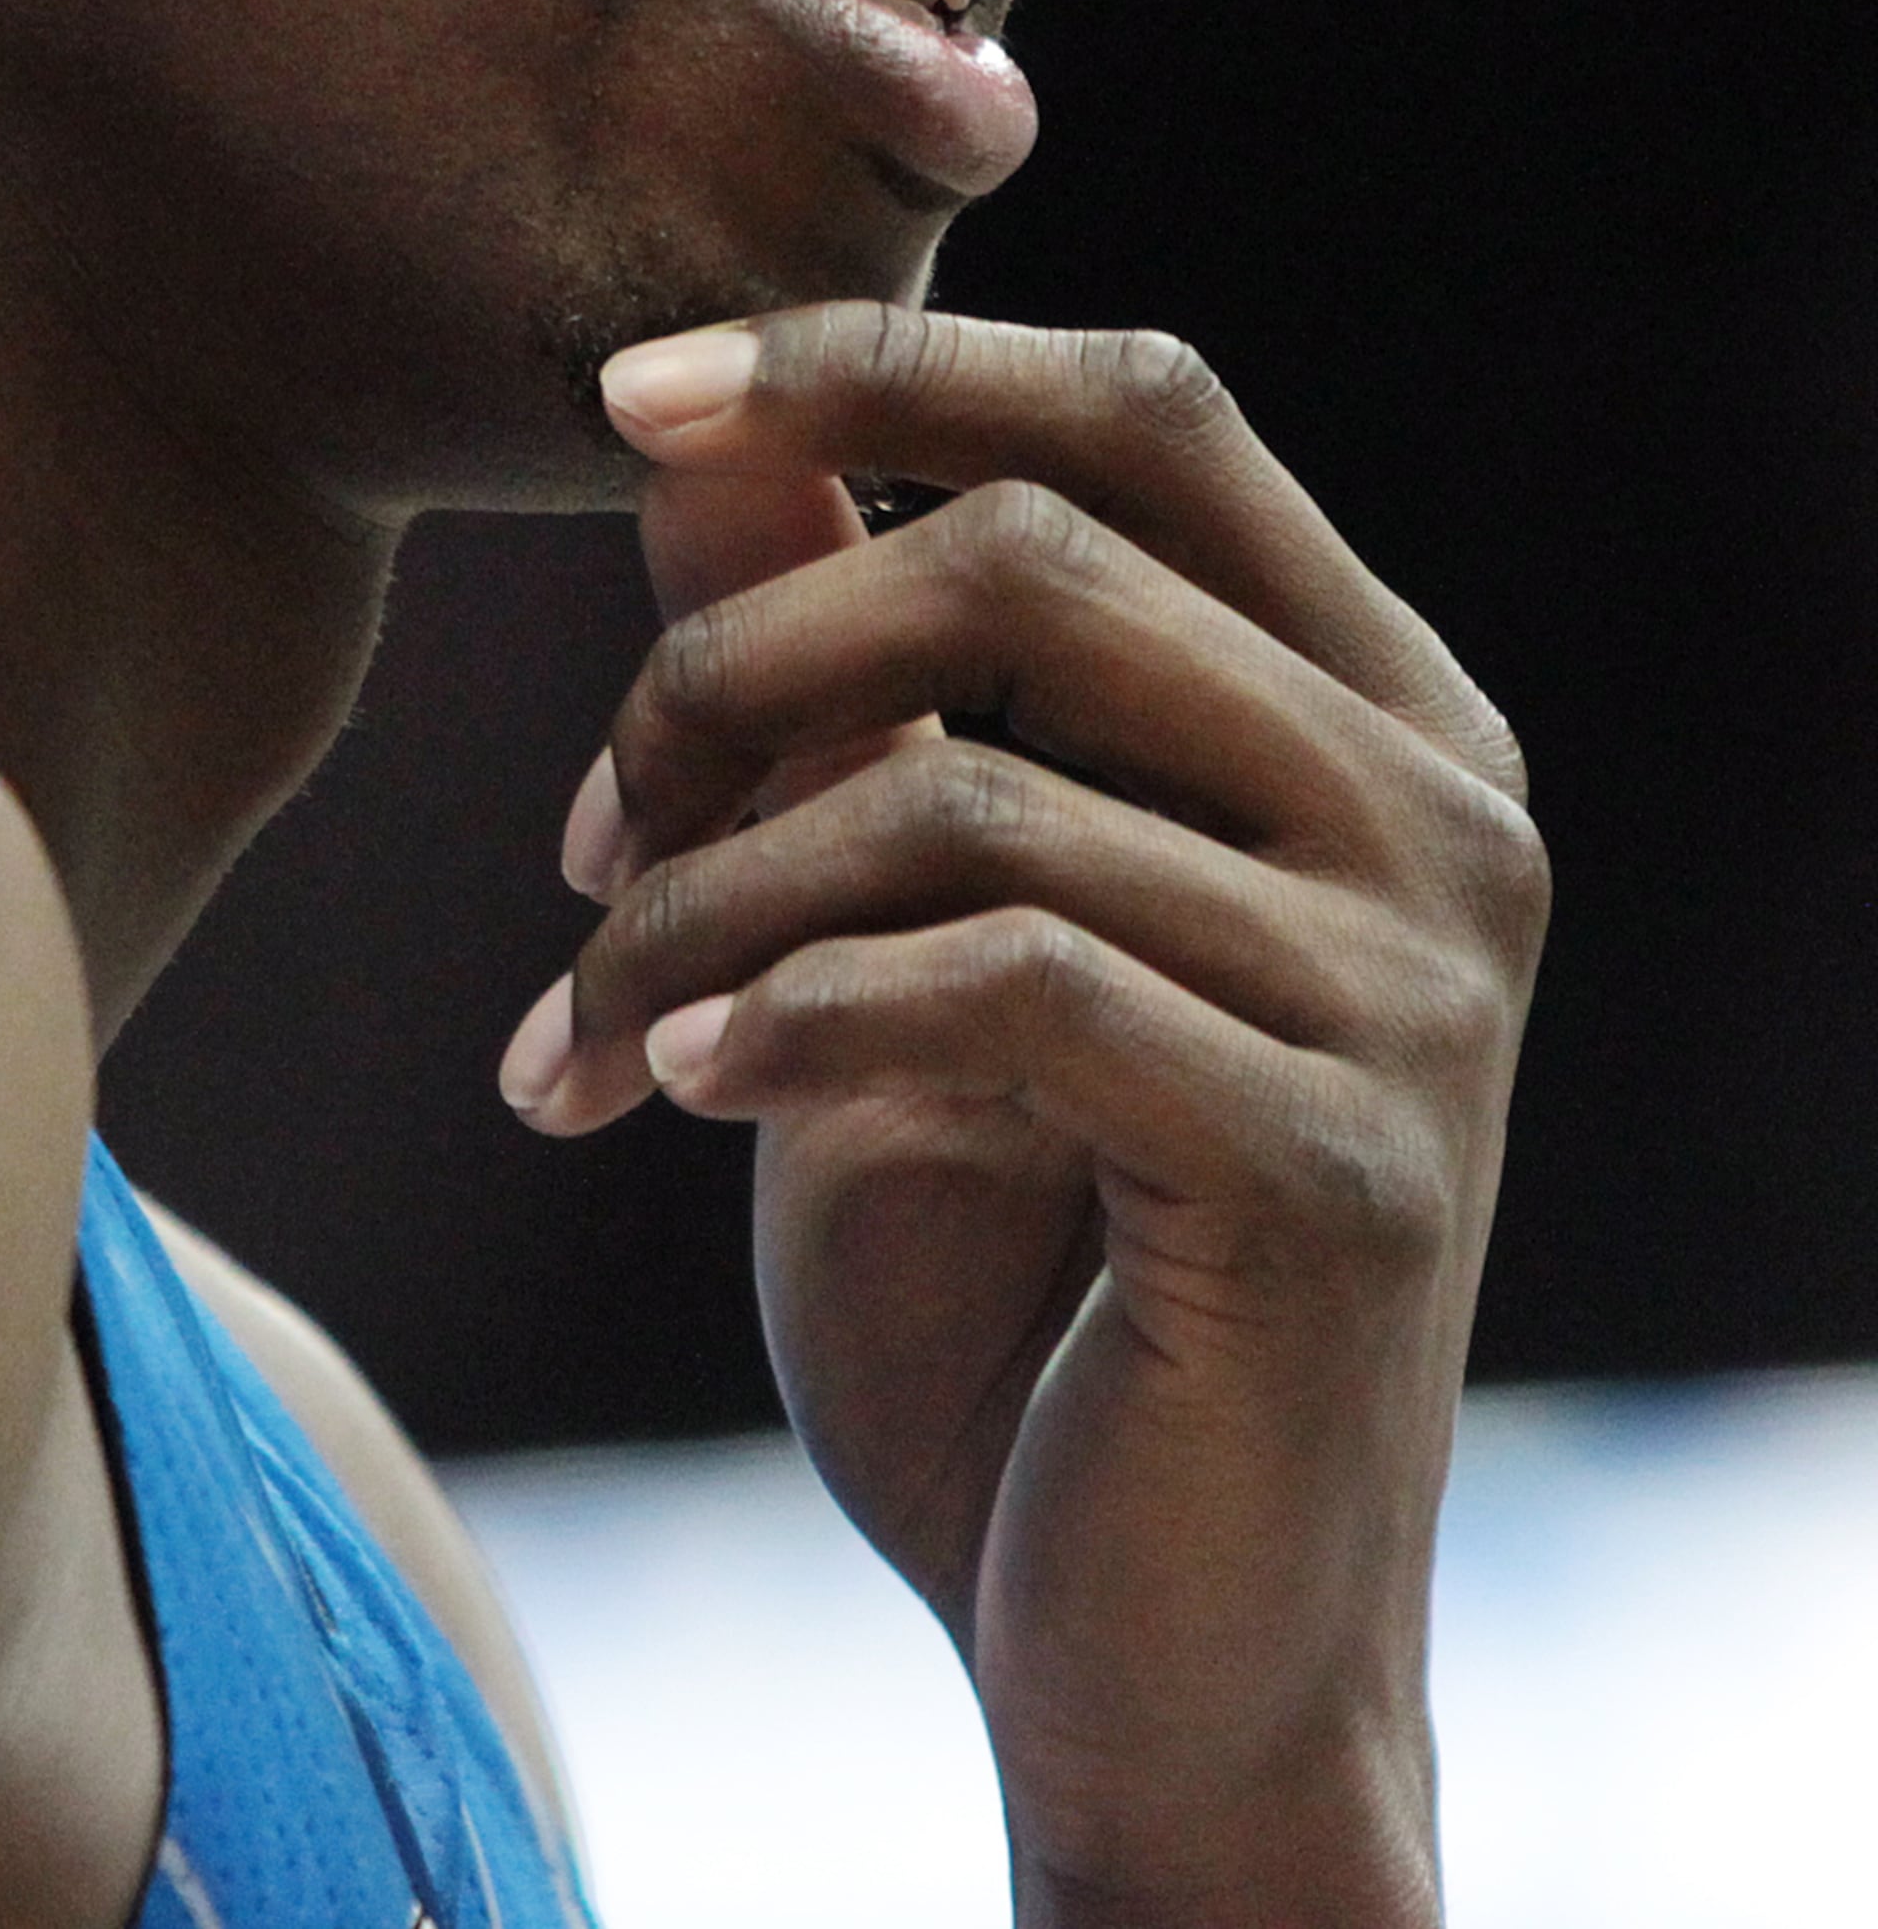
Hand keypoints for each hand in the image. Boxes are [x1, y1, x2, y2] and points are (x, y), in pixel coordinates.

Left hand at [496, 304, 1543, 1928]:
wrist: (1137, 1649)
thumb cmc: (1001, 1258)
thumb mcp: (877, 918)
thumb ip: (826, 668)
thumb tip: (686, 427)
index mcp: (1359, 701)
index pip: (1136, 408)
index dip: (871, 362)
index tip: (618, 391)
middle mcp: (1438, 809)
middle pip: (1028, 554)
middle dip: (729, 668)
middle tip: (577, 844)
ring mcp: (1421, 993)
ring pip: (963, 791)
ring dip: (696, 907)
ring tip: (572, 1026)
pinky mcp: (1348, 1173)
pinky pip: (1002, 986)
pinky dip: (777, 1016)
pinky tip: (653, 1081)